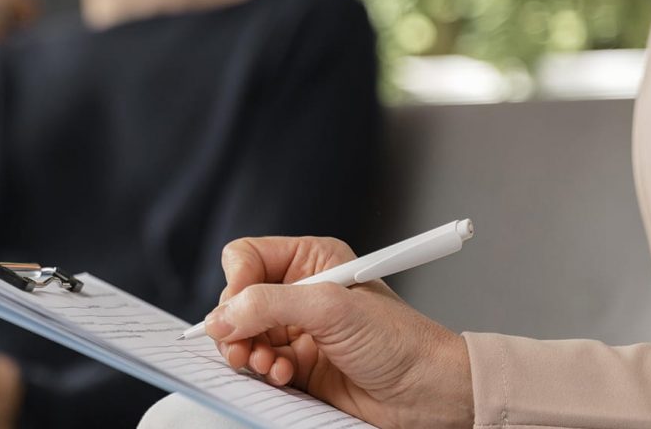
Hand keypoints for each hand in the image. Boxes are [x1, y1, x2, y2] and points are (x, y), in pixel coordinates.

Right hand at [206, 236, 473, 428]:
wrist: (428, 393)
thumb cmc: (401, 341)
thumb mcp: (331, 309)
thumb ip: (270, 305)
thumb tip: (222, 315)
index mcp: (311, 260)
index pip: (248, 257)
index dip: (237, 281)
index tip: (238, 307)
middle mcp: (301, 292)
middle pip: (238, 299)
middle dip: (236, 324)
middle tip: (243, 345)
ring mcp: (298, 329)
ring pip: (243, 334)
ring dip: (248, 351)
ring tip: (266, 363)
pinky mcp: (298, 363)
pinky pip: (259, 363)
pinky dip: (263, 371)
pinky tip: (284, 375)